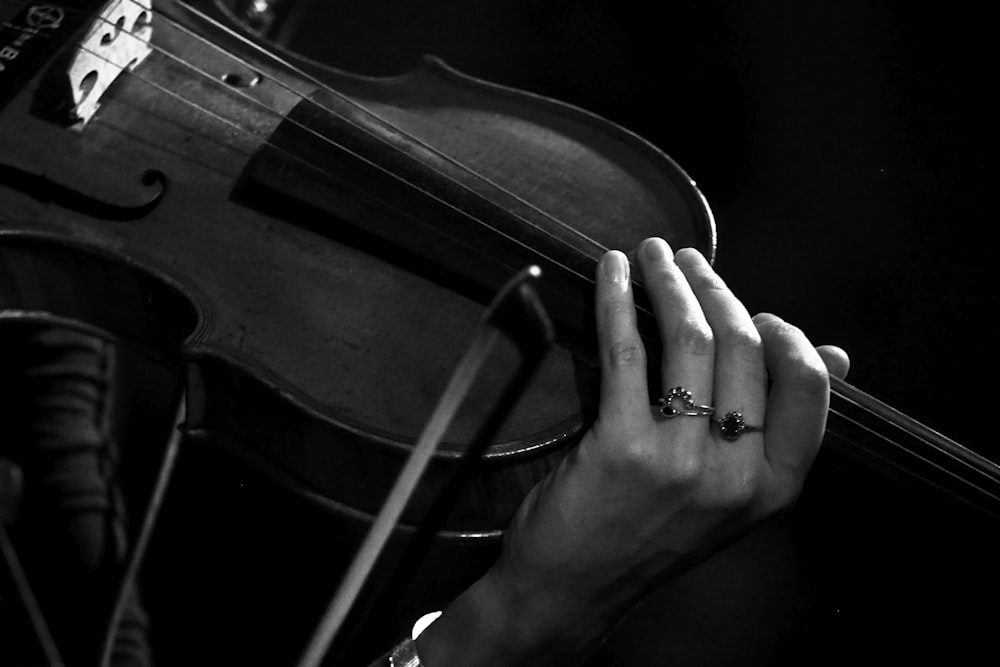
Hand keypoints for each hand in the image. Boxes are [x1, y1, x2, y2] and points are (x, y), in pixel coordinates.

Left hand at [417, 238, 848, 665]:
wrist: (576, 587)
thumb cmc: (651, 531)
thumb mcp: (733, 494)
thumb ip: (780, 429)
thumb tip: (836, 355)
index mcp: (774, 487)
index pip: (807, 385)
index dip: (783, 332)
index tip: (754, 307)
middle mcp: (736, 477)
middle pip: (744, 349)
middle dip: (714, 287)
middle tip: (686, 259)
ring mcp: (680, 463)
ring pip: (691, 341)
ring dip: (671, 281)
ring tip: (654, 254)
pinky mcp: (622, 448)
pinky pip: (627, 351)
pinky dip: (619, 299)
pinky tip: (613, 272)